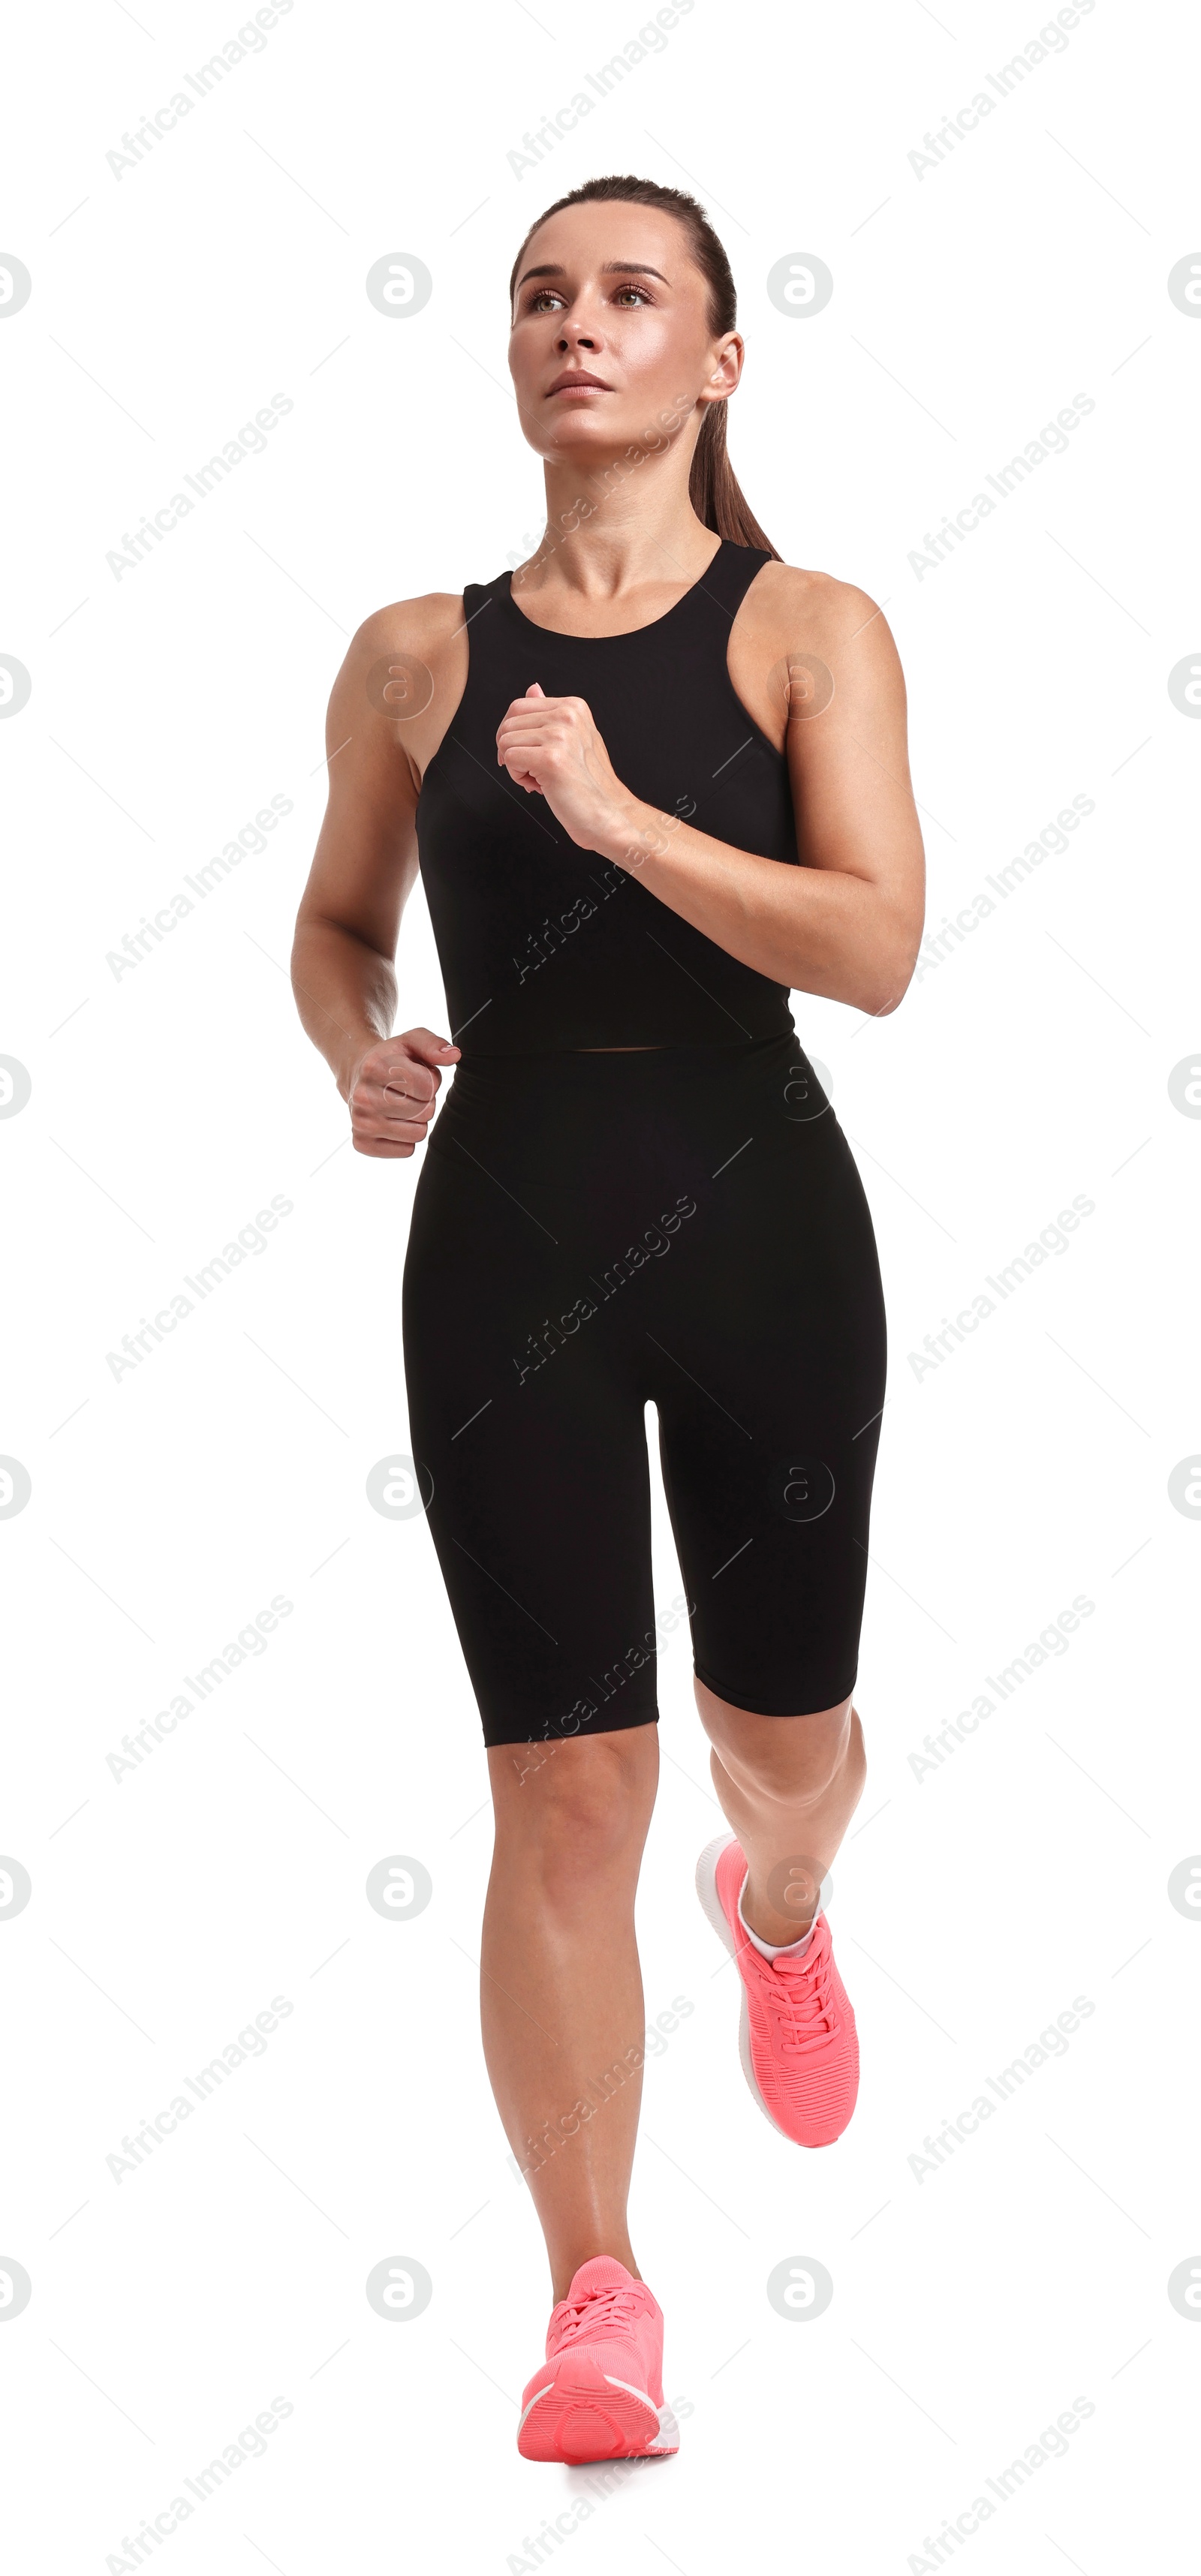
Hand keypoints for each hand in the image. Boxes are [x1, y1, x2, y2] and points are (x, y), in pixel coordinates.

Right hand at [346, 1026, 458, 1158]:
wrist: (358, 1075)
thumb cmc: (391, 1059)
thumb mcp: (411, 1042)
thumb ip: (434, 1044)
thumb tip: (454, 1055)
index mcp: (375, 1067)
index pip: (428, 1087)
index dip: (431, 1081)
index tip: (418, 1075)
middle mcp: (363, 1096)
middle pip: (425, 1112)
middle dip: (426, 1101)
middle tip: (409, 1092)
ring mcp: (360, 1122)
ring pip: (418, 1133)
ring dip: (418, 1120)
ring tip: (402, 1105)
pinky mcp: (362, 1143)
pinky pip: (407, 1150)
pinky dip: (407, 1138)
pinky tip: (393, 1120)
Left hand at [495, 682, 629, 851]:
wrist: (607, 815)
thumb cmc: (588, 784)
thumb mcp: (572, 739)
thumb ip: (549, 714)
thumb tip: (532, 688)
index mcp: (574, 707)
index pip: (519, 706)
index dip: (512, 733)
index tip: (524, 753)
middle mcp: (568, 715)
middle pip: (508, 723)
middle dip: (511, 750)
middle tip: (533, 770)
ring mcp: (560, 736)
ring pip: (505, 742)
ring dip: (516, 766)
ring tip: (541, 779)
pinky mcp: (551, 759)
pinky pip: (509, 759)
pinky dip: (518, 778)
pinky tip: (540, 786)